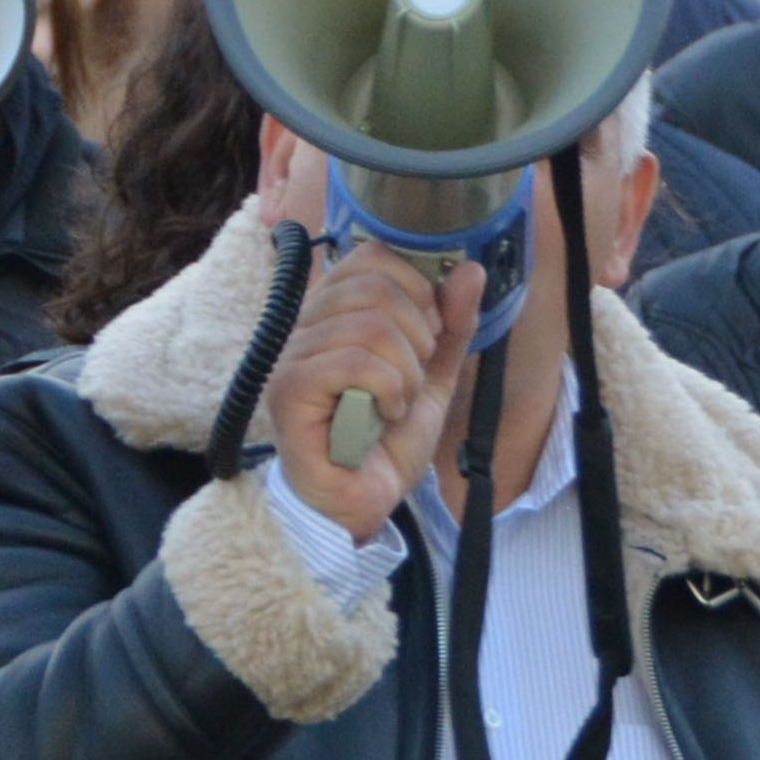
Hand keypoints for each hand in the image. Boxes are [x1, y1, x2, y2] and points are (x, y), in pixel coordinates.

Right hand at [253, 240, 481, 544]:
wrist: (364, 504)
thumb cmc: (385, 443)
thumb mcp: (433, 376)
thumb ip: (451, 325)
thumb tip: (469, 269)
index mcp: (337, 310)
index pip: (374, 255)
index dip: (417, 286)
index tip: (430, 336)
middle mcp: (307, 323)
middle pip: (377, 283)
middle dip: (418, 334)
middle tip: (414, 379)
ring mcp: (294, 354)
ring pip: (371, 325)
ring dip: (406, 373)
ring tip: (397, 406)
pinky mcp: (290, 388)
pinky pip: (354, 362)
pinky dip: (388, 389)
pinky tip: (385, 416)